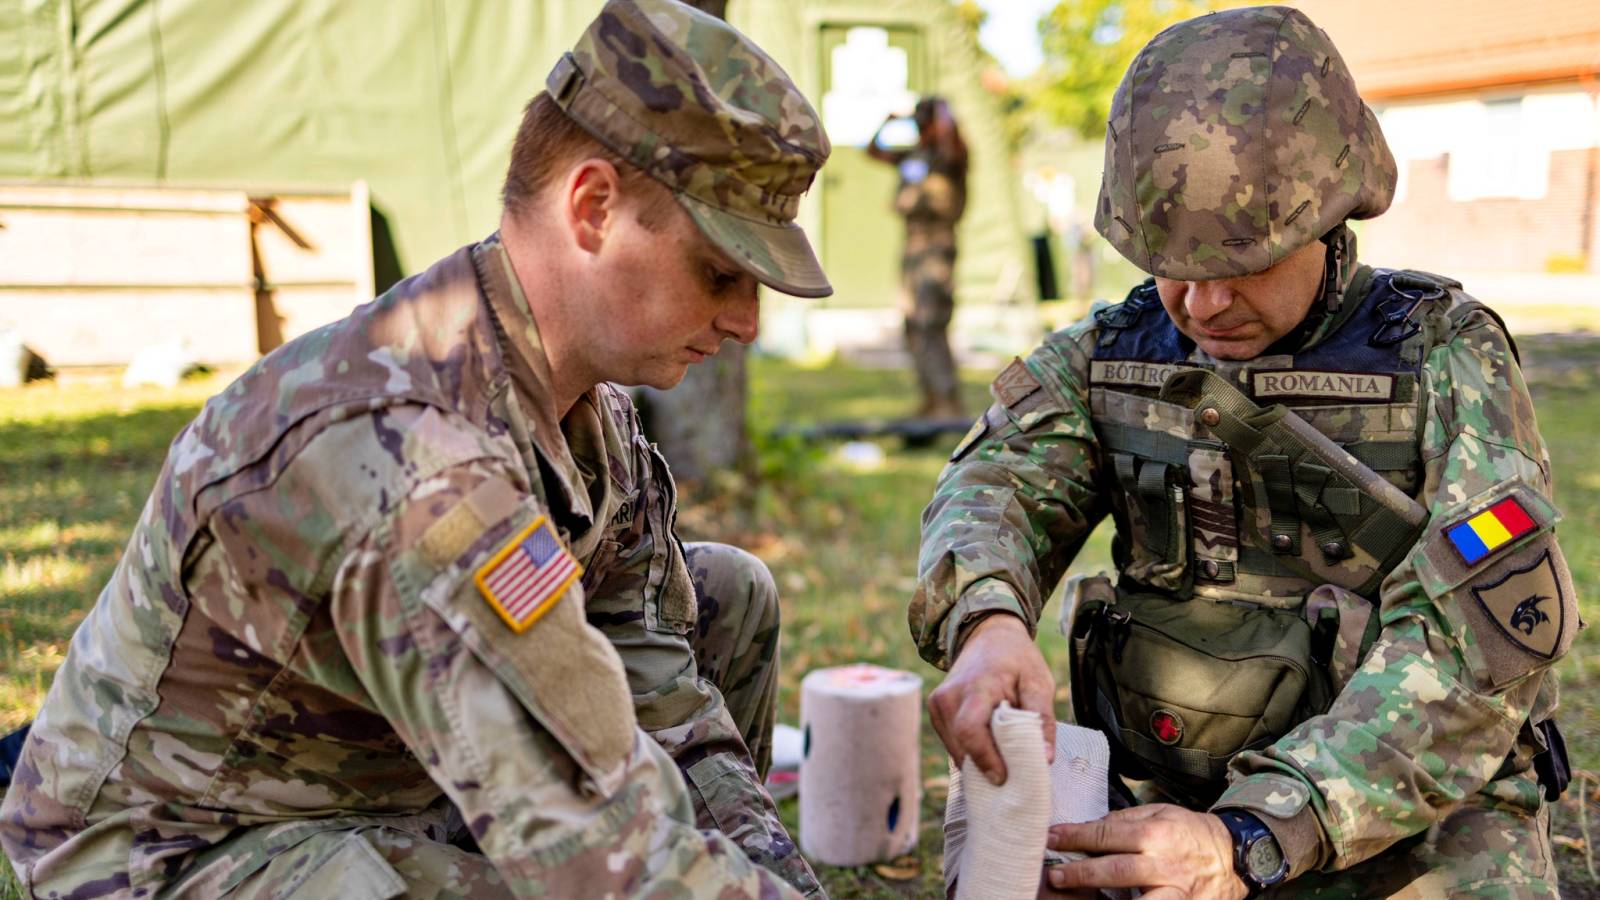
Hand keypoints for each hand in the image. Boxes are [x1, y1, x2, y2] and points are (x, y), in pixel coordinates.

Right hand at [927, 613, 1054, 783]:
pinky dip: (970, 751)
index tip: (1003, 778)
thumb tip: (1045, 758)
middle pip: (960, 745)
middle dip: (984, 766)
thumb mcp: (1038, 683)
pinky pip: (952, 741)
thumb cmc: (1017, 660)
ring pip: (954, 747)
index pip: (969, 730)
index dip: (984, 758)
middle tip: (1010, 777)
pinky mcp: (936, 710)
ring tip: (1003, 763)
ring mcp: (938, 703)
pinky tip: (989, 750)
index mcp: (977, 686)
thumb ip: (1042, 719)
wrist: (989, 636)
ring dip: (977, 760)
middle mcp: (949, 695)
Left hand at [1045, 805, 1247, 899]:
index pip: (1107, 834)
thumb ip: (1127, 821)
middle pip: (1116, 870)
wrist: (1236, 857)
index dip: (1076, 836)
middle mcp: (1165, 864)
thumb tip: (1092, 827)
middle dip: (1081, 873)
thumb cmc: (1191, 833)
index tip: (1052, 837)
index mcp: (1157, 833)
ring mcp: (1176, 892)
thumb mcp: (1162, 814)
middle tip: (1054, 876)